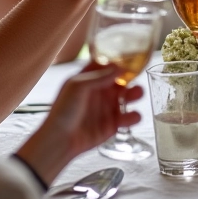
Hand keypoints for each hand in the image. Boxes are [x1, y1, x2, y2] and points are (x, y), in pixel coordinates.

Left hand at [16, 61, 143, 185]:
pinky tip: (132, 116)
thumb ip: (99, 76)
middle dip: (131, 76)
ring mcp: (108, 107)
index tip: (129, 58)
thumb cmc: (63, 110)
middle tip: (137, 75)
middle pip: (121, 78)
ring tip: (137, 94)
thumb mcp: (77, 87)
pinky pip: (129, 117)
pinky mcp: (114, 124)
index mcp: (89, 79)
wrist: (60, 140)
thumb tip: (119, 67)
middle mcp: (101, 91)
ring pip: (128, 96)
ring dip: (136, 92)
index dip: (117, 60)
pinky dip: (134, 116)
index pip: (106, 65)